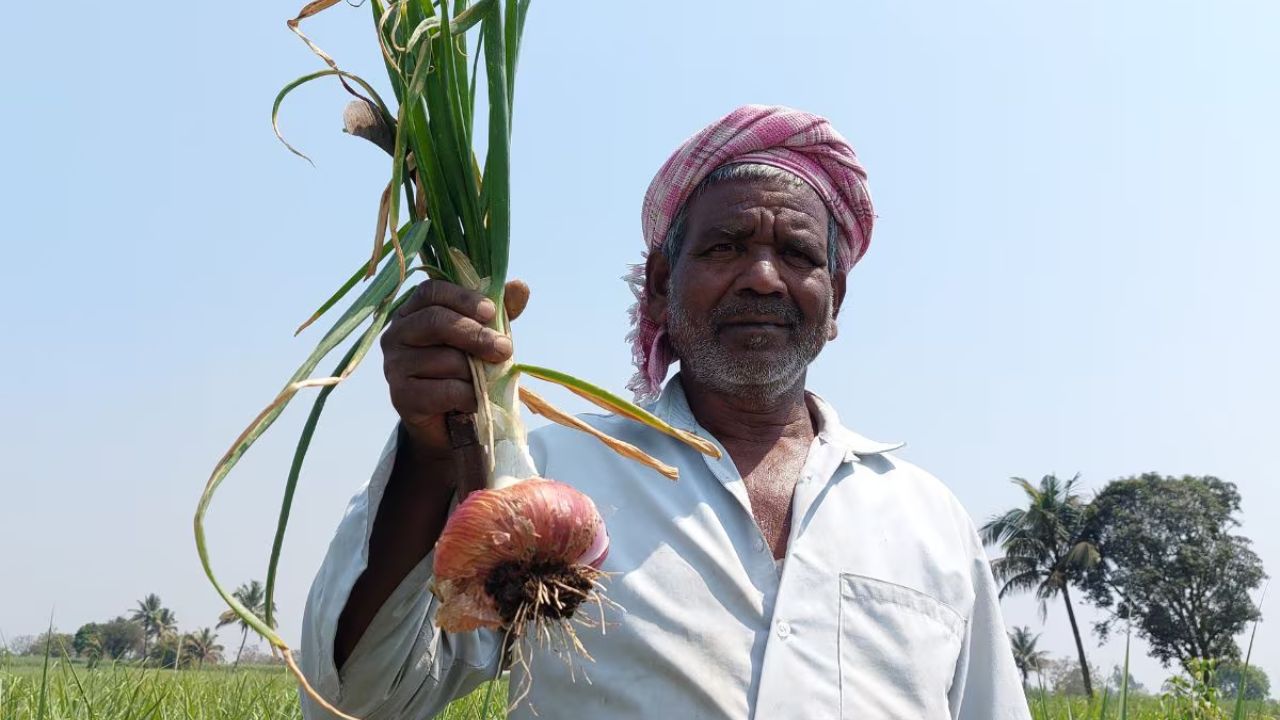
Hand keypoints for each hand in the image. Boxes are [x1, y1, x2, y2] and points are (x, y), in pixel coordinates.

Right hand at [381, 278, 529, 454]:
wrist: (446, 420)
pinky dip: (468, 396)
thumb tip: (520, 287)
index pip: (431, 292)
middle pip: (435, 321)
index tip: (490, 311)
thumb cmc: (463, 368)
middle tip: (504, 349)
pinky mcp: (401, 396)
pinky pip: (446, 390)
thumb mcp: (482, 336)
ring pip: (445, 360)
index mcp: (412, 311)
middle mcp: (396, 335)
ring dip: (475, 373)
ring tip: (484, 381)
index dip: (462, 298)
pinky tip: (473, 400)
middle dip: (475, 334)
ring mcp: (394, 366)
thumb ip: (499, 311)